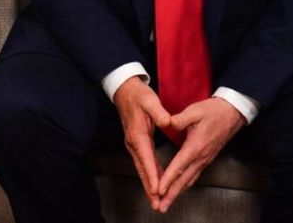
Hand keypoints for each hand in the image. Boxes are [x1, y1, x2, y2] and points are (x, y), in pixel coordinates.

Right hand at [113, 77, 170, 209]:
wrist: (125, 90)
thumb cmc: (138, 95)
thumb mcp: (150, 100)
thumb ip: (159, 111)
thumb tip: (168, 121)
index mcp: (138, 134)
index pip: (146, 158)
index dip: (152, 174)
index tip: (157, 189)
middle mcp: (133, 142)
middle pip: (142, 169)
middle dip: (149, 187)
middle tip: (156, 203)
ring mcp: (132, 144)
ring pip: (141, 168)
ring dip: (148, 184)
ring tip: (156, 199)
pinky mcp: (135, 143)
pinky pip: (143, 162)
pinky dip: (149, 174)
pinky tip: (156, 182)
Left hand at [156, 97, 244, 212]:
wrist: (232, 113)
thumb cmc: (213, 111)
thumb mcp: (195, 111)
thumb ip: (180, 118)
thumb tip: (167, 122)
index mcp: (196, 146)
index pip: (179, 166)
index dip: (168, 179)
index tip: (159, 190)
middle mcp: (201, 157)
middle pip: (184, 180)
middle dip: (172, 194)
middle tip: (161, 207)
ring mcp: (205, 159)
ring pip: (190, 180)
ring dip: (178, 193)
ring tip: (166, 203)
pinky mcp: (207, 159)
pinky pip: (194, 176)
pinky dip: (185, 185)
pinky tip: (179, 189)